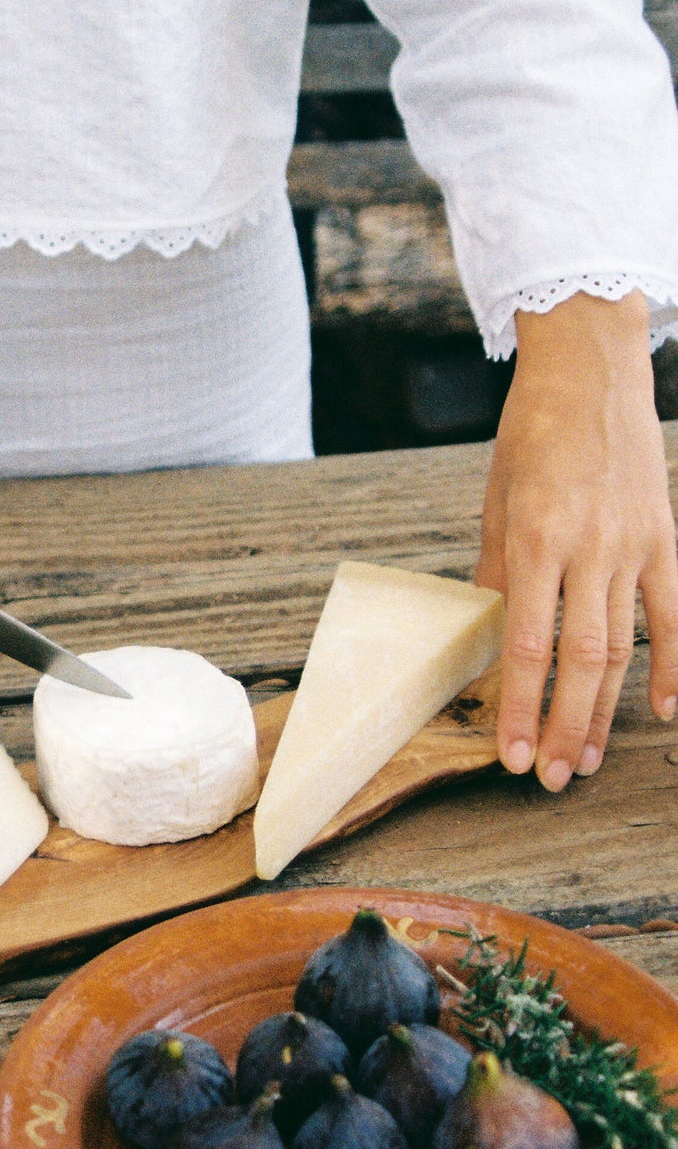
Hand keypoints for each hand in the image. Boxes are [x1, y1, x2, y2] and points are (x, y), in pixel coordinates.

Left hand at [475, 289, 677, 789]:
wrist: (591, 370)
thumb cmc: (534, 431)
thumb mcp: (496, 500)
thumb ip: (496, 570)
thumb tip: (488, 634)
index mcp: (534, 539)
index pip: (525, 645)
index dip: (517, 707)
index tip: (506, 753)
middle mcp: (587, 548)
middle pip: (578, 659)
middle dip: (561, 726)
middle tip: (547, 778)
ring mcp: (633, 545)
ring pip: (622, 646)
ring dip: (603, 710)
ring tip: (584, 759)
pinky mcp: (665, 537)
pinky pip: (673, 612)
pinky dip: (673, 662)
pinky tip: (666, 708)